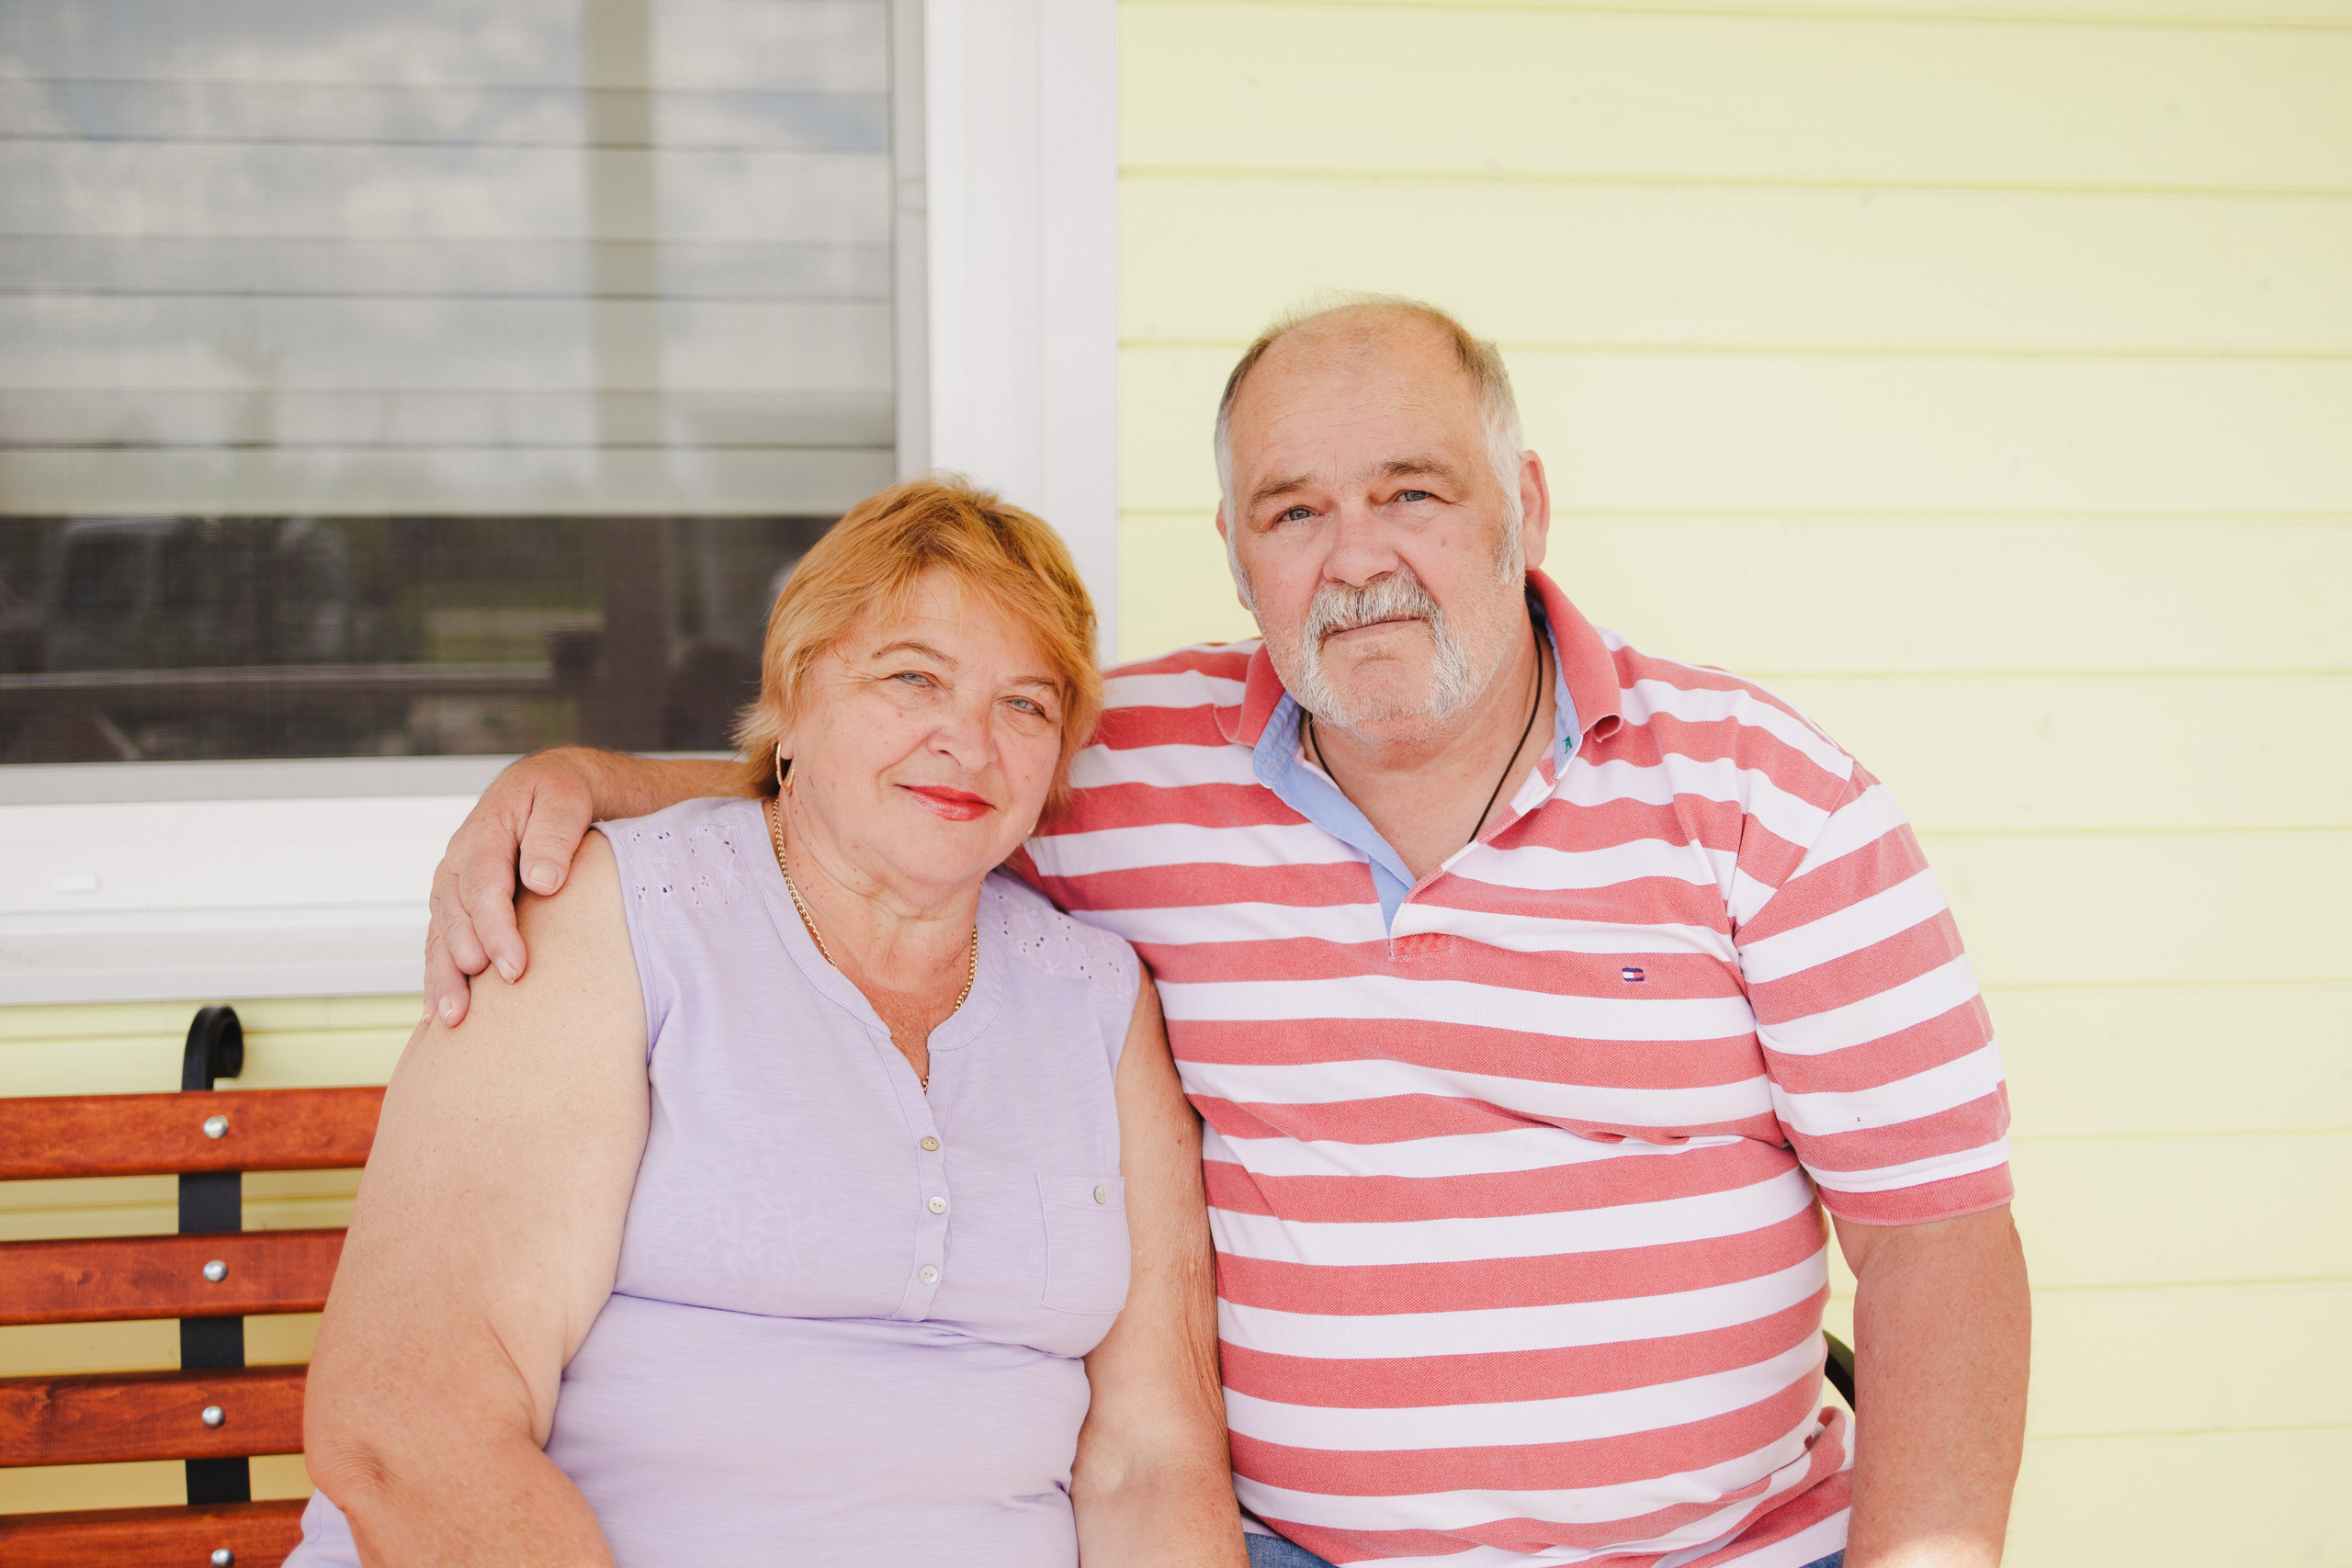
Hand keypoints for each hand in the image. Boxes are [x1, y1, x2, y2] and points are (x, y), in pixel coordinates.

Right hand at [423, 751, 597, 1026]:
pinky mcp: (459, 904)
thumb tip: (540, 882)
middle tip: (476, 1004)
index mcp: (486, 831)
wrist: (549, 788)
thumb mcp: (566, 799)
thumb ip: (554, 835)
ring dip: (442, 976)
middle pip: (455, 914)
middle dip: (464, 961)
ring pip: (440, 932)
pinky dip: (437, 974)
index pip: (484, 886)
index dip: (496, 929)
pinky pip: (440, 941)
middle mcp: (460, 860)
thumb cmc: (562, 796)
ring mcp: (454, 883)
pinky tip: (438, 1011)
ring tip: (450, 1017)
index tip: (515, 967)